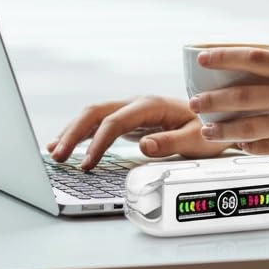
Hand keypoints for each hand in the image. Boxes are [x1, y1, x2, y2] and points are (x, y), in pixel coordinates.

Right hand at [47, 96, 230, 169]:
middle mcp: (136, 104)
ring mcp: (130, 110)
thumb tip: (143, 145)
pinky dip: (79, 133)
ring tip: (53, 152)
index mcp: (151, 105)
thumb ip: (171, 142)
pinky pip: (98, 123)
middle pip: (96, 113)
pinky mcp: (128, 120)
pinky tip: (64, 144)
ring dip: (72, 131)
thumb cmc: (208, 128)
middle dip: (74, 133)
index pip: (115, 122)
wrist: (215, 117)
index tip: (87, 165)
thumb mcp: (197, 138)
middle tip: (57, 156)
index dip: (98, 143)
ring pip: (93, 115)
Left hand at [187, 47, 268, 173]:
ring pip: (248, 125)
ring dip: (223, 129)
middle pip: (243, 93)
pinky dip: (249, 147)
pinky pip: (266, 147)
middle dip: (213, 99)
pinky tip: (240, 147)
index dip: (225, 56)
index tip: (203, 57)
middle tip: (195, 102)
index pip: (256, 57)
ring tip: (208, 130)